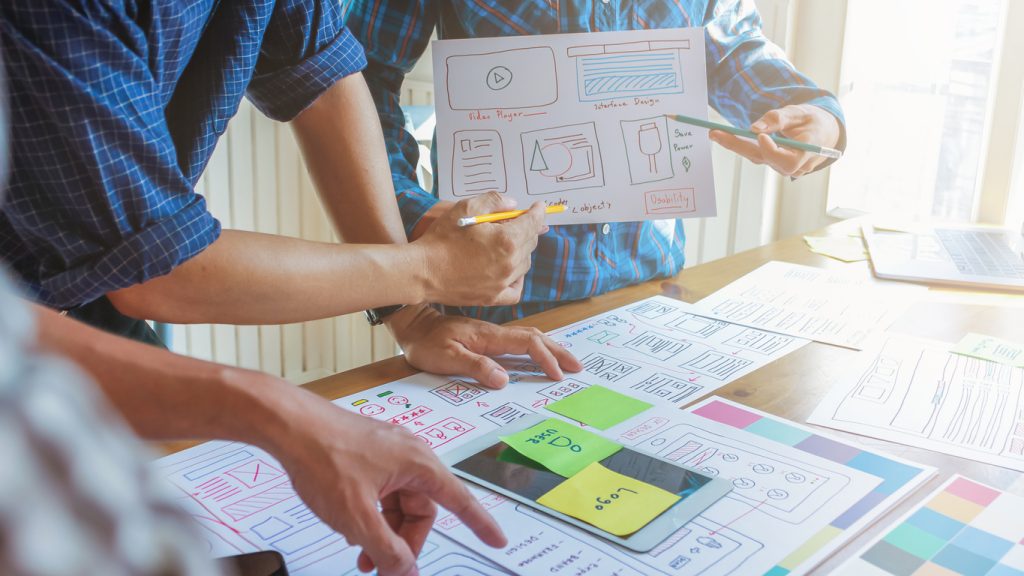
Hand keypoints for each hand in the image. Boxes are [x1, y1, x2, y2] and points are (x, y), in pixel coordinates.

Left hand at [270, 387, 505, 575]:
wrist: (288, 423)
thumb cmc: (322, 452)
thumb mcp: (356, 515)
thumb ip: (386, 548)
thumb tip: (405, 569)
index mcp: (418, 463)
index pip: (459, 500)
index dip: (480, 524)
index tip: (496, 540)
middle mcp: (408, 454)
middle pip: (421, 509)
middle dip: (405, 542)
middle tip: (387, 567)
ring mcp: (387, 453)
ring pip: (398, 503)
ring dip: (385, 531)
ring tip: (362, 554)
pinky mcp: (368, 455)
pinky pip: (382, 492)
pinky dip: (372, 514)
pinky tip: (352, 528)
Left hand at [385, 304, 582, 388]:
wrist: (412, 324)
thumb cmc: (425, 343)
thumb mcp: (445, 358)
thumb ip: (474, 366)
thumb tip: (504, 379)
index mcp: (489, 337)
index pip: (527, 344)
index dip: (545, 359)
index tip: (558, 376)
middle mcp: (495, 332)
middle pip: (536, 337)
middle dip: (558, 351)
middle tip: (577, 367)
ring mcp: (492, 334)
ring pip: (530, 337)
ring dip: (551, 348)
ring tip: (566, 362)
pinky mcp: (487, 338)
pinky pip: (519, 341)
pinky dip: (536, 347)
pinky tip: (540, 355)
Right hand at [413, 192, 545, 305]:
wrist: (422, 271)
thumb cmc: (441, 239)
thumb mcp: (465, 208)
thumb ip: (493, 201)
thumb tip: (513, 204)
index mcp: (506, 240)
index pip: (533, 223)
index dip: (538, 212)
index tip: (540, 207)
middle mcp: (510, 263)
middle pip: (530, 243)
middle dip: (528, 229)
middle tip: (520, 222)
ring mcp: (502, 283)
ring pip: (525, 264)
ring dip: (522, 251)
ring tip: (508, 243)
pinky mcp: (492, 298)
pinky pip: (516, 290)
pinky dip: (517, 279)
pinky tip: (511, 271)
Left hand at [709, 104, 840, 176]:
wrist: (822, 133)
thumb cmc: (813, 121)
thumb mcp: (800, 113)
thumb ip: (779, 119)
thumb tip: (754, 129)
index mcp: (807, 153)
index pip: (787, 161)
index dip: (772, 150)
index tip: (760, 135)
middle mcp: (794, 165)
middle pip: (763, 159)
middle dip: (737, 145)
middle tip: (715, 134)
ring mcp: (783, 167)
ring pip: (756, 157)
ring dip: (735, 145)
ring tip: (715, 134)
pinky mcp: (774, 163)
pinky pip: (756, 155)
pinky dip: (741, 145)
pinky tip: (724, 137)